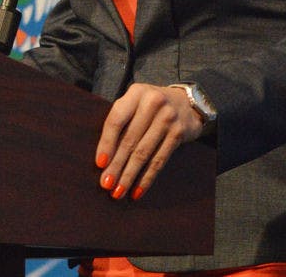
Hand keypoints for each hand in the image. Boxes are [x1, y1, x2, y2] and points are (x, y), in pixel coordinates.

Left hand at [95, 83, 203, 200]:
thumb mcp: (135, 102)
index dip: (107, 143)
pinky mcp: (178, 133)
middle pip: (130, 140)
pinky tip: (137, 191)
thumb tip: (102, 158)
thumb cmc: (150, 106)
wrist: (186, 102)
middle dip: (116, 165)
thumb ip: (121, 120)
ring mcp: (168, 118)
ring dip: (129, 175)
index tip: (99, 163)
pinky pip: (159, 160)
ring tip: (118, 192)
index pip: (117, 120)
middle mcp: (153, 102)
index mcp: (136, 93)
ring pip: (144, 153)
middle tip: (106, 184)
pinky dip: (147, 178)